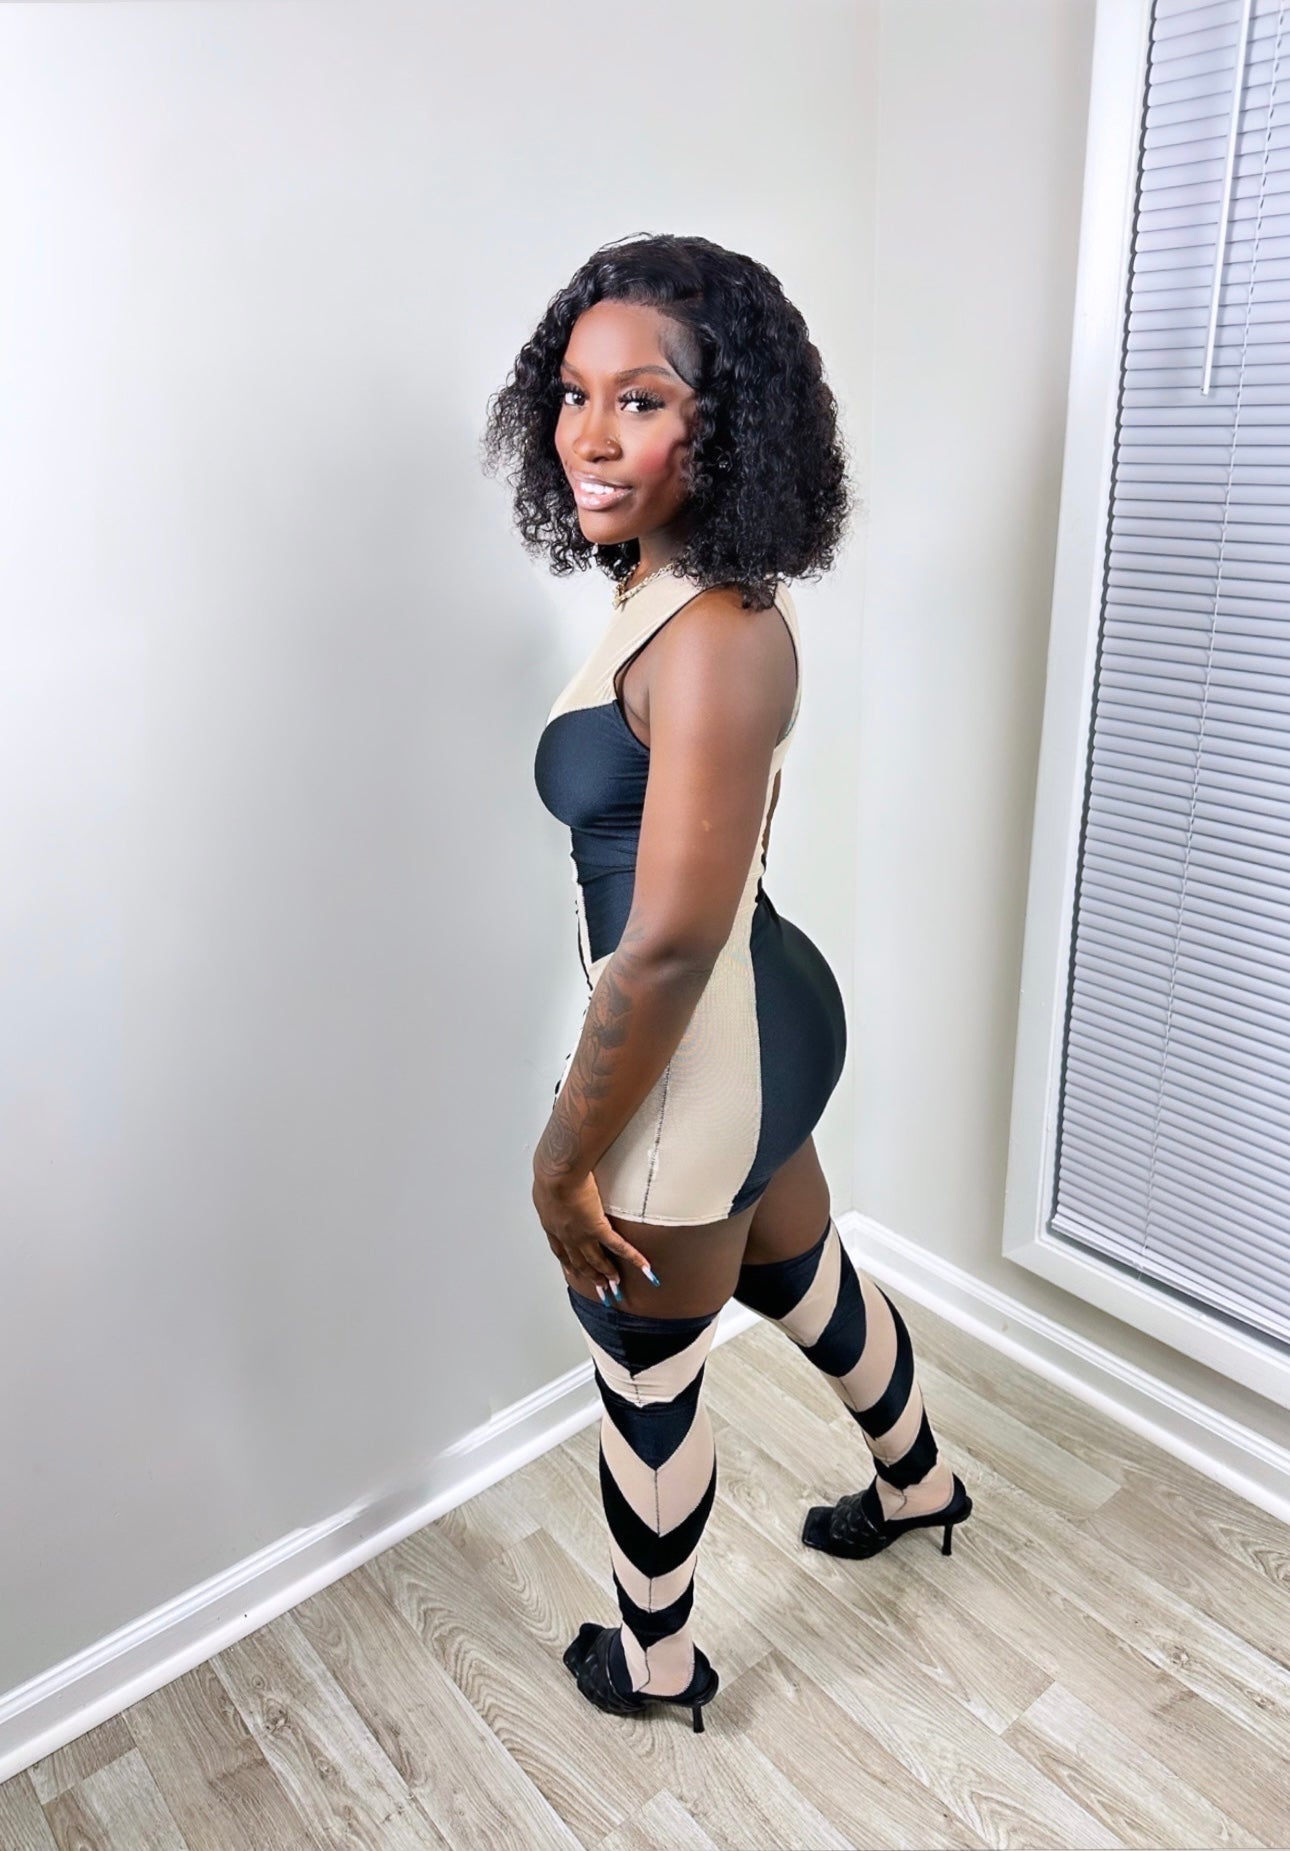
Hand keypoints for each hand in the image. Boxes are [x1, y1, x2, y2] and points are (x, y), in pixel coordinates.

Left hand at [531, 1166, 659, 1303]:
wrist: (558, 1175)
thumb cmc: (550, 1172)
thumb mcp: (546, 1184)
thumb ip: (552, 1191)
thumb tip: (553, 1184)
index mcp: (551, 1224)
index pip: (559, 1250)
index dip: (567, 1262)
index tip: (572, 1271)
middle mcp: (566, 1235)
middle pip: (578, 1261)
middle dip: (588, 1275)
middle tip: (599, 1287)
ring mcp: (582, 1235)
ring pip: (595, 1260)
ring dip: (606, 1273)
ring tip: (615, 1283)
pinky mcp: (598, 1228)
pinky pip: (618, 1247)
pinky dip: (632, 1258)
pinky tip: (643, 1267)